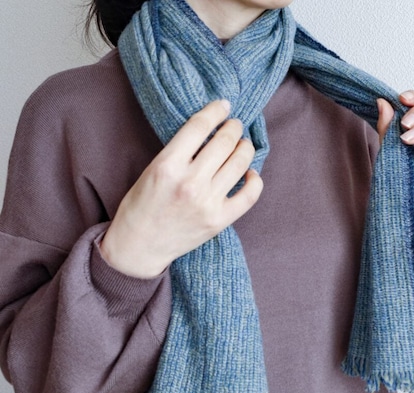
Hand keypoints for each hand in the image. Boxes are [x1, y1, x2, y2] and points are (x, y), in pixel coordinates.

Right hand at [100, 100, 262, 278]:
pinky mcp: (219, 220)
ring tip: (243, 145)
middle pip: (224, 142)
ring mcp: (207, 203)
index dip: (216, 111)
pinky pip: (249, 196)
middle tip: (235, 125)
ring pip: (239, 164)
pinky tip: (250, 173)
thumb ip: (180, 151)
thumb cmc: (142, 205)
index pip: (199, 126)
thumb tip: (211, 131)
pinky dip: (255, 180)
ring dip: (245, 148)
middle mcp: (190, 183)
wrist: (138, 246)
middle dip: (233, 128)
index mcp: (167, 165)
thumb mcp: (152, 169)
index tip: (224, 105)